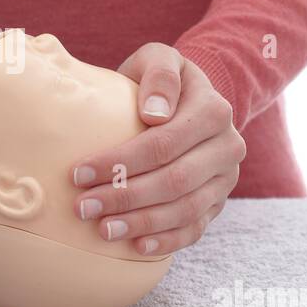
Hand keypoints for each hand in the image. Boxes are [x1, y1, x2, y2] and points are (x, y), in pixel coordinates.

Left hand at [71, 43, 244, 255]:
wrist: (189, 99)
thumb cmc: (159, 81)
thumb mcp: (159, 59)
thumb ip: (158, 75)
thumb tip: (154, 113)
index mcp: (214, 111)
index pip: (163, 144)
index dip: (121, 161)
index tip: (79, 173)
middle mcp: (227, 147)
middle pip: (174, 181)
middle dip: (124, 197)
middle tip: (83, 207)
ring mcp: (225, 179)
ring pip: (184, 210)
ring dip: (141, 223)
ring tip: (103, 230)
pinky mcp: (218, 203)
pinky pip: (195, 229)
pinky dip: (167, 241)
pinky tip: (136, 247)